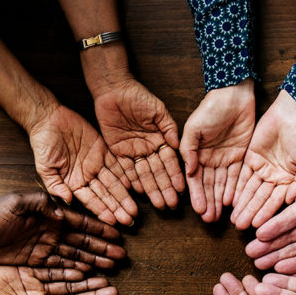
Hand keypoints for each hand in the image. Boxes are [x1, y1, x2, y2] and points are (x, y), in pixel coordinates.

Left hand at [0, 192, 125, 270]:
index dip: (99, 228)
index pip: (80, 222)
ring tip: (111, 267)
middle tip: (121, 256)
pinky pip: (60, 267)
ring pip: (75, 255)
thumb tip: (61, 211)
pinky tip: (89, 275)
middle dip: (102, 248)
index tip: (117, 234)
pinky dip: (75, 271)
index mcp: (50, 215)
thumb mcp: (16, 203)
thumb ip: (40, 203)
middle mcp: (51, 231)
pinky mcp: (36, 262)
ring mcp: (45, 247)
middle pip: (82, 241)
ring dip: (93, 261)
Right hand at [30, 104, 137, 225]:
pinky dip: (126, 174)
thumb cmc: (42, 144)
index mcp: (73, 183)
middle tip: (130, 221)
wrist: (48, 119)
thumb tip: (67, 201)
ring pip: (114, 182)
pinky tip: (134, 185)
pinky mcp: (103, 149)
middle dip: (117, 208)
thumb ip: (55, 186)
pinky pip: (117, 163)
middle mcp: (87, 176)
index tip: (113, 222)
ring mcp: (96, 163)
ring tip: (134, 210)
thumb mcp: (44, 168)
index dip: (102, 211)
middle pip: (105, 195)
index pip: (90, 201)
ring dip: (124, 196)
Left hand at [95, 79, 184, 209]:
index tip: (181, 190)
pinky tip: (139, 192)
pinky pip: (124, 168)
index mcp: (159, 139)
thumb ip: (169, 128)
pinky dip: (131, 180)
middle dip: (164, 188)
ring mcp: (132, 151)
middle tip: (170, 205)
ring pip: (143, 174)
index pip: (169, 161)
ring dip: (151, 189)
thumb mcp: (158, 110)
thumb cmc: (138, 96)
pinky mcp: (117, 151)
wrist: (114, 89)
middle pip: (157, 172)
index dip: (175, 175)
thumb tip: (179, 146)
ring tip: (158, 204)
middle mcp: (147, 148)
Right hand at [180, 80, 254, 222]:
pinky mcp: (241, 156)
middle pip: (209, 185)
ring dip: (221, 200)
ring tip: (220, 217)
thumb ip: (188, 151)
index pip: (195, 179)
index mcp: (196, 153)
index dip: (197, 195)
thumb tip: (188, 172)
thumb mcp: (194, 128)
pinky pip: (238, 176)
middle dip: (209, 202)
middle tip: (210, 220)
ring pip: (223, 184)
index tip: (199, 210)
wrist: (233, 94)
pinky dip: (235, 189)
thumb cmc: (210, 108)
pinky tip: (233, 202)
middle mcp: (209, 159)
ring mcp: (225, 158)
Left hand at [230, 89, 295, 229]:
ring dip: (243, 204)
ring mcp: (262, 168)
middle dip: (251, 212)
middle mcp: (275, 177)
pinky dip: (237, 188)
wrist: (292, 113)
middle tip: (240, 227)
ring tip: (235, 219)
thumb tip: (291, 203)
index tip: (258, 227)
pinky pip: (242, 176)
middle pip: (261, 198)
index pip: (276, 201)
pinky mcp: (251, 158)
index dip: (267, 213)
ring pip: (250, 190)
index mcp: (290, 181)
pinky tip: (231, 200)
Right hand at [248, 182, 295, 272]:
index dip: (275, 226)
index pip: (293, 217)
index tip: (258, 234)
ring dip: (276, 258)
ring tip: (258, 265)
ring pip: (295, 252)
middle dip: (269, 245)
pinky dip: (293, 268)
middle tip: (250, 254)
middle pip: (289, 236)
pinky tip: (278, 271)